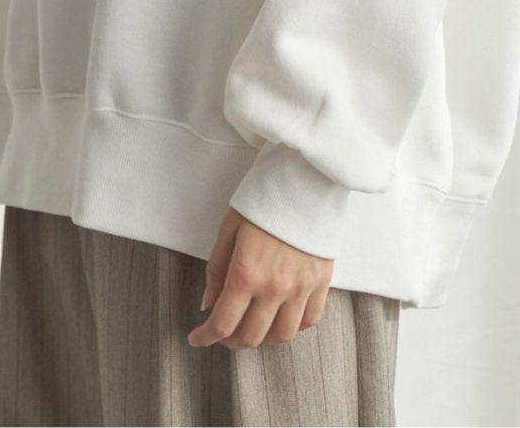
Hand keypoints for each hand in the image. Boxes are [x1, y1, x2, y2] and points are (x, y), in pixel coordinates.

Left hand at [187, 206, 333, 350]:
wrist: (304, 178)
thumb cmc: (262, 200)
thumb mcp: (229, 228)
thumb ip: (217, 269)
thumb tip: (208, 304)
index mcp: (247, 272)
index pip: (223, 323)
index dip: (205, 337)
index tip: (197, 337)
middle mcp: (275, 287)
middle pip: (251, 337)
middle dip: (230, 340)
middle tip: (223, 330)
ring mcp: (302, 287)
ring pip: (282, 336)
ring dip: (263, 337)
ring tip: (253, 324)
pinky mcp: (322, 281)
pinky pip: (310, 320)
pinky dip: (294, 326)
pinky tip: (281, 315)